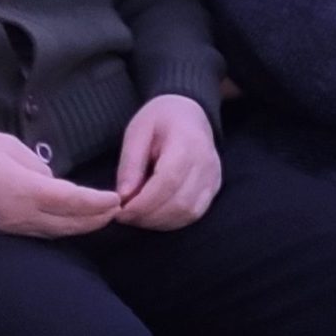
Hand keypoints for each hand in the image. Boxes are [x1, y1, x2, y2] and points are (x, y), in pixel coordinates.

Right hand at [0, 128, 120, 236]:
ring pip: (54, 233)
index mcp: (25, 191)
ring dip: (80, 227)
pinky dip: (58, 229)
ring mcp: (9, 227)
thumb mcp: (6, 145)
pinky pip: (37, 233)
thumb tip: (49, 181)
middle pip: (69, 224)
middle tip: (117, 210)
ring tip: (99, 218)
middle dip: (96, 219)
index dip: (98, 203)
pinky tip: (67, 223)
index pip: (73, 202)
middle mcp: (20, 216)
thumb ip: (36, 165)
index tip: (116, 199)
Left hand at [115, 95, 222, 230]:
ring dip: (158, 221)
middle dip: (148, 216)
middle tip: (124, 216)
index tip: (121, 210)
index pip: (169, 181)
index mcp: (188, 142)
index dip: (144, 202)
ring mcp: (214, 178)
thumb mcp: (137, 132)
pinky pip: (194, 214)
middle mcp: (207, 163)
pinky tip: (152, 216)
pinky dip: (170, 221)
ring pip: (188, 213)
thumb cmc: (160, 120)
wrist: (189, 113)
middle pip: (180, 202)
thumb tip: (124, 197)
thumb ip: (131, 164)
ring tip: (136, 216)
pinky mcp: (213, 189)